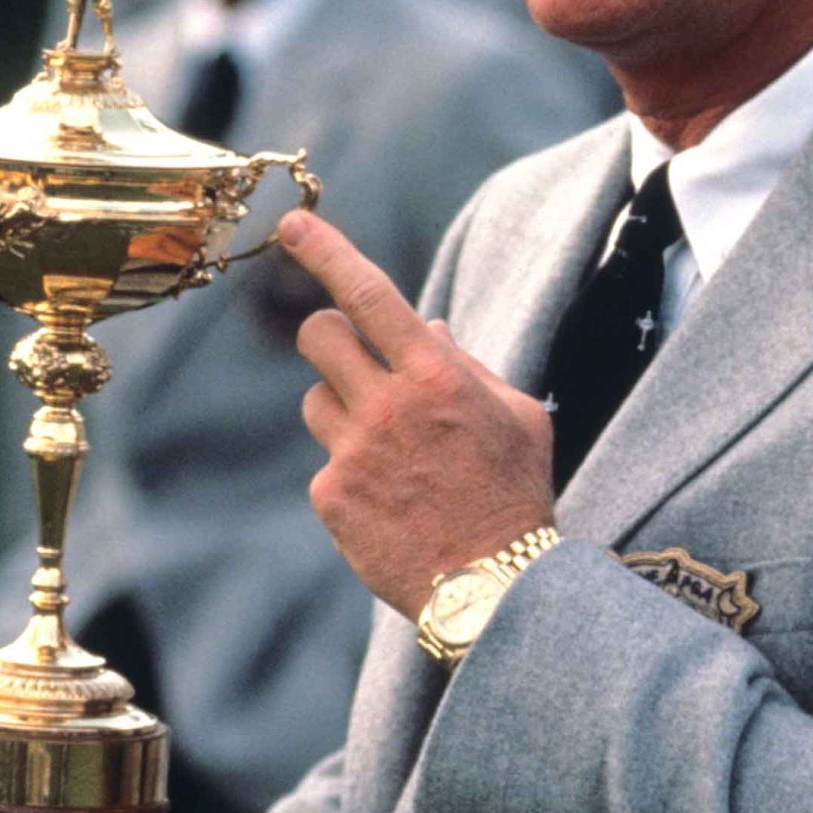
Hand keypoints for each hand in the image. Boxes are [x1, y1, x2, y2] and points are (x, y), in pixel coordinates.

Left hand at [282, 210, 556, 616]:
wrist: (495, 590)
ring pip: (315, 400)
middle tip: (356, 358)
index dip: (325, 250)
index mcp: (435, 376)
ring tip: (392, 453)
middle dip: (330, 336)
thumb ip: (468, 365)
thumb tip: (426, 327)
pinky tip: (391, 501)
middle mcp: (385, 407)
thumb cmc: (516, 496)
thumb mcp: (519, 416)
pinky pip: (325, 464)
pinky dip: (351, 473)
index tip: (293, 223)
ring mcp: (352, 454)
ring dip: (345, 411)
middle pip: (317, 335)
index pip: (367, 292)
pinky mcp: (331, 499)